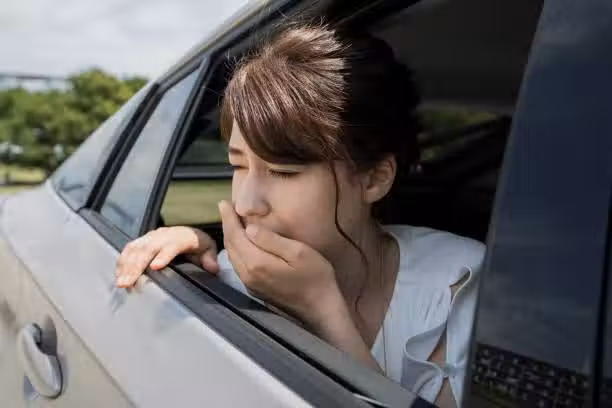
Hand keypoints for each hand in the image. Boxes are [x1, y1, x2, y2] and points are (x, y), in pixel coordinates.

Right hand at [115, 226, 218, 287]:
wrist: (189, 233)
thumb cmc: (198, 244)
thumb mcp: (208, 249)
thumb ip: (210, 258)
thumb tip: (213, 268)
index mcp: (182, 236)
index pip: (172, 245)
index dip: (164, 255)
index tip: (156, 266)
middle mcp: (164, 235)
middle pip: (148, 248)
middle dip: (136, 265)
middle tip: (127, 282)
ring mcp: (151, 237)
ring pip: (136, 248)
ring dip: (126, 265)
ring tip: (121, 282)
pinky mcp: (142, 241)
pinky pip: (129, 249)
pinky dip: (122, 262)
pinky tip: (118, 276)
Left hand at [218, 200, 341, 323]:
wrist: (319, 308)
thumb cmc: (315, 277)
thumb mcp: (298, 252)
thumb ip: (271, 240)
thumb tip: (249, 228)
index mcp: (256, 262)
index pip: (235, 235)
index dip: (228, 218)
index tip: (224, 203)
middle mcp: (247, 274)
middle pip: (230, 245)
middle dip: (227, 225)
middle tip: (226, 209)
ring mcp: (249, 284)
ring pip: (232, 256)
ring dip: (230, 237)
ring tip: (232, 222)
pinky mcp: (254, 288)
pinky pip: (237, 264)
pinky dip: (236, 249)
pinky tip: (242, 242)